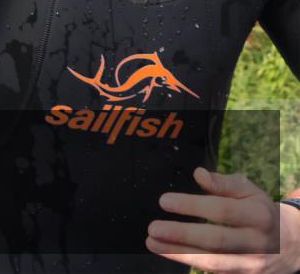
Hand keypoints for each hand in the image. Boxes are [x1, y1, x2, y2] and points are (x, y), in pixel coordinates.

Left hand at [146, 167, 299, 273]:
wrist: (292, 245)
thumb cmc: (260, 212)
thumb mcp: (250, 192)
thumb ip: (224, 183)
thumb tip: (199, 174)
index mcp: (259, 215)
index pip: (222, 210)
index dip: (191, 206)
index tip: (163, 201)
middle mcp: (258, 242)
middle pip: (216, 240)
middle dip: (181, 235)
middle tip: (153, 228)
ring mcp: (252, 264)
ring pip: (213, 262)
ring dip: (179, 254)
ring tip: (152, 243)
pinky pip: (215, 272)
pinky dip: (190, 263)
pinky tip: (169, 253)